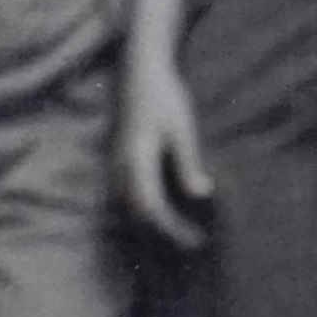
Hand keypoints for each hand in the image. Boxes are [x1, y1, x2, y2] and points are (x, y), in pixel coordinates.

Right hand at [119, 60, 214, 250]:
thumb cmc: (163, 96)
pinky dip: (142, 213)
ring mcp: (114, 165)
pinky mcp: (117, 162)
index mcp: (135, 160)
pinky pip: (125, 197)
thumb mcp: (181, 128)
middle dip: (163, 235)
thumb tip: (201, 194)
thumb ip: (188, 162)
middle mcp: (119, 167)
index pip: (151, 208)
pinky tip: (158, 218)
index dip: (172, 229)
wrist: (138, 70)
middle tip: (192, 245)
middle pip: (136, 215)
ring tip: (176, 239)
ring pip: (127, 208)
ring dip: (150, 227)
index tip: (195, 241)